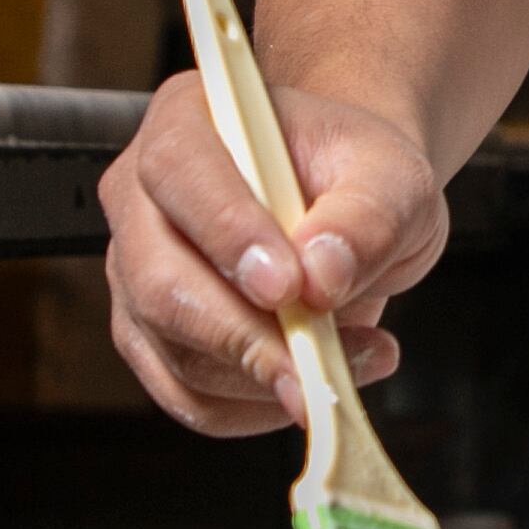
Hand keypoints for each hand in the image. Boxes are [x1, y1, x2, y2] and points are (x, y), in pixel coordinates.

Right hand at [94, 72, 448, 437]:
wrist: (347, 207)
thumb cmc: (357, 176)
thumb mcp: (392, 176)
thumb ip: (366, 215)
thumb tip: (322, 276)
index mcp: (187, 120)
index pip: (180, 171)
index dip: (227, 232)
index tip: (288, 285)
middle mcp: (141, 196)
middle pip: (156, 280)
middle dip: (241, 336)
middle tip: (316, 364)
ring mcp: (136, 272)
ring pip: (173, 351)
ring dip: (264, 377)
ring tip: (354, 359)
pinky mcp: (153, 338)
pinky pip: (188, 397)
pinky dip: (254, 408)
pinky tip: (315, 381)